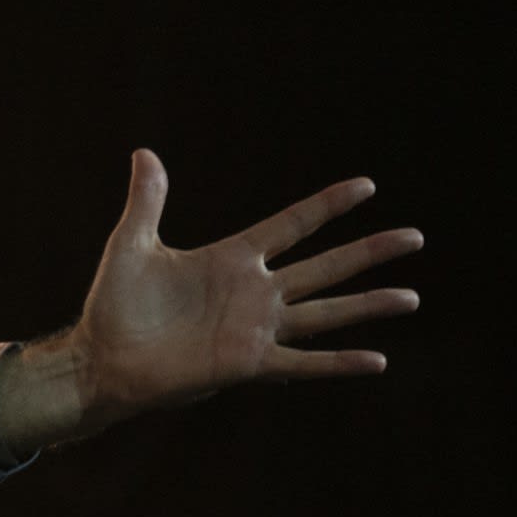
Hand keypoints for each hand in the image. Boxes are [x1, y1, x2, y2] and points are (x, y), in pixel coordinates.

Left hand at [0, 151, 422, 450]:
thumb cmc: (113, 306)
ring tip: (412, 297)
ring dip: (369, 304)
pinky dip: (338, 363)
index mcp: (231, 259)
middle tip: (415, 236)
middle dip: (369, 252)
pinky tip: (377, 361)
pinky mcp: (247, 362)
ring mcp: (255, 328)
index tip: (367, 185)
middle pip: (325, 266)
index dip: (328, 206)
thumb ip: (147, 202)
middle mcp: (254, 292)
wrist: (100, 359)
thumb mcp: (130, 246)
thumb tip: (145, 153)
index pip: (292, 225)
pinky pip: (302, 362)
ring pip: (326, 312)